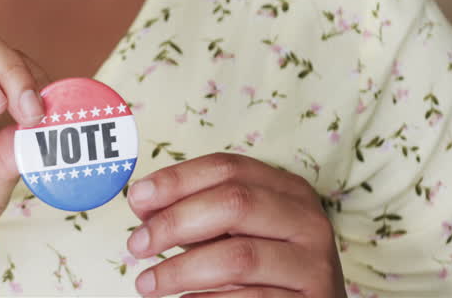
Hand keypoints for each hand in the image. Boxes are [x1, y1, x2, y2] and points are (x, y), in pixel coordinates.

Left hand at [125, 153, 345, 297]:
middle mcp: (307, 220)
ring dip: (181, 270)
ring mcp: (314, 263)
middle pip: (235, 203)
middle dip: (175, 222)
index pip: (228, 168)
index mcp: (288, 190)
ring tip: (146, 283)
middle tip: (137, 244)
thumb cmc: (263, 268)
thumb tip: (142, 202)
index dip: (177, 179)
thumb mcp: (232, 232)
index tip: (136, 198)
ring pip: (239, 257)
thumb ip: (194, 213)